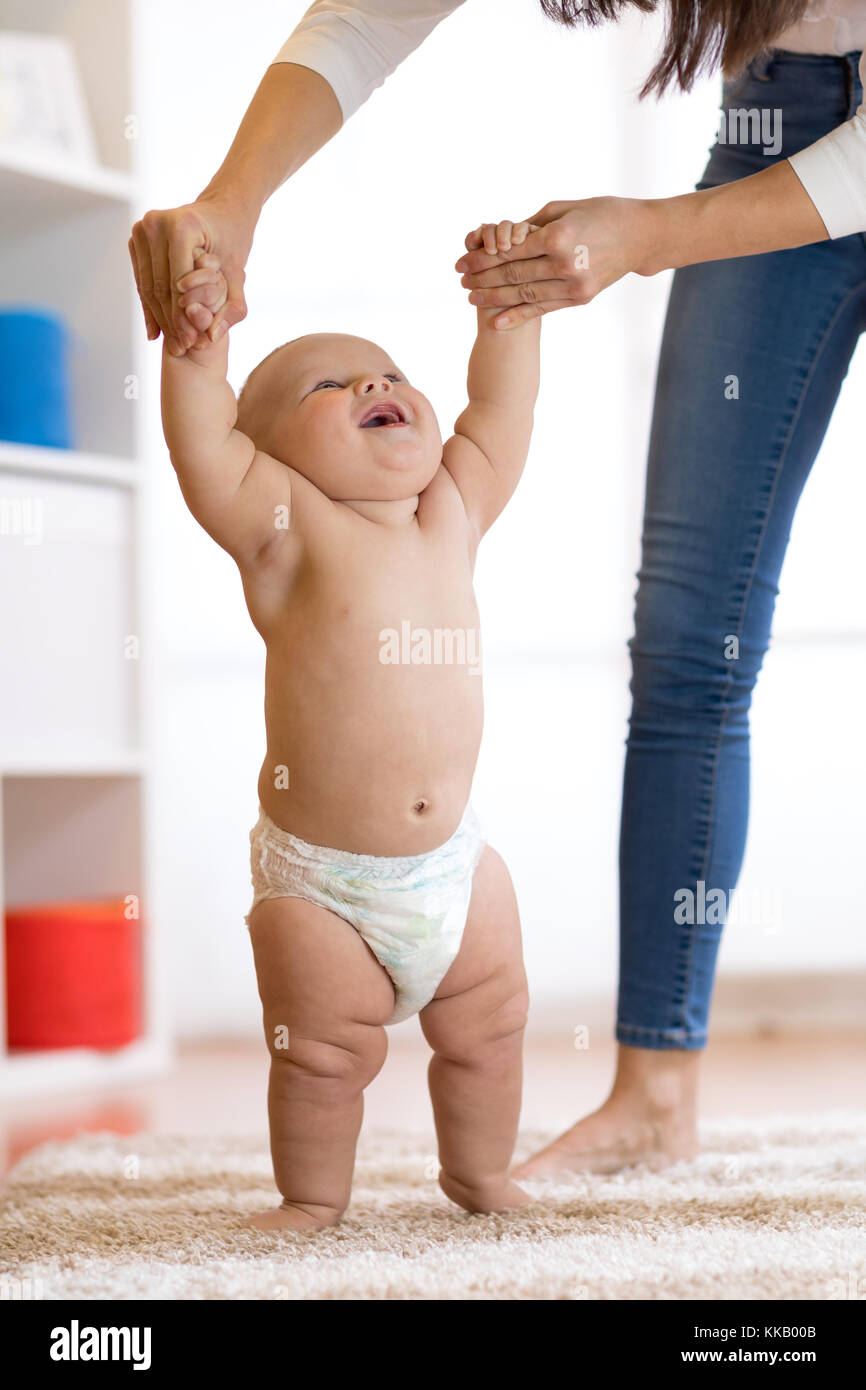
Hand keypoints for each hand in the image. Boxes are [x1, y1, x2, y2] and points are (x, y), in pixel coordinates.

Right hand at [129, 194, 253, 354]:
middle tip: (182, 348)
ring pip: (148, 286)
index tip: (192, 343)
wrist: (221, 210)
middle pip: (159, 287)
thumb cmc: (232, 239)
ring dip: (160, 318)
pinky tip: (157, 331)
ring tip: (173, 344)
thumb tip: (212, 337)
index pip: (177, 284)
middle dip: (171, 322)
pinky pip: (142, 280)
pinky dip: (150, 306)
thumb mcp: (238, 273)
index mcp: (181, 226)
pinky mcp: (136, 238)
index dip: (183, 318)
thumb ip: (231, 307)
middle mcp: (156, 223)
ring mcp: (142, 228)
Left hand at [455, 197, 650, 328]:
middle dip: (482, 278)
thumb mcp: (565, 208)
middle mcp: (565, 263)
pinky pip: (543, 309)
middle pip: (513, 275)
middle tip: (460, 279)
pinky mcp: (580, 299)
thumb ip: (533, 224)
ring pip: (525, 295)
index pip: (511, 251)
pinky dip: (518, 316)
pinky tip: (497, 322)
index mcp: (558, 236)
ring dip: (494, 298)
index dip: (482, 257)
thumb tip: (503, 237)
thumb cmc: (601, 213)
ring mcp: (574, 285)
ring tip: (471, 298)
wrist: (640, 237)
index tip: (461, 260)